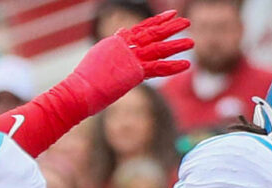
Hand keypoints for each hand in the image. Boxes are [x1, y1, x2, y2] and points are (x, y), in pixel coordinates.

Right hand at [73, 11, 192, 111]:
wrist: (80, 89)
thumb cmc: (88, 77)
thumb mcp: (102, 54)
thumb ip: (116, 43)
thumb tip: (122, 32)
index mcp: (117, 41)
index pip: (142, 27)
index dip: (157, 20)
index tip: (171, 14)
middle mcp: (125, 46)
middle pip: (152, 33)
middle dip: (170, 27)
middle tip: (186, 22)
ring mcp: (130, 59)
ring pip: (158, 48)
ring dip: (176, 45)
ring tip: (192, 42)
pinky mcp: (134, 73)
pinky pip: (158, 69)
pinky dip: (173, 67)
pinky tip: (187, 64)